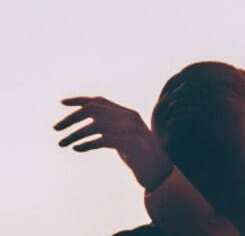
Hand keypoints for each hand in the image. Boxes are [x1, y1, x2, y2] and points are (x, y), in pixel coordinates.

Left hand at [55, 96, 173, 190]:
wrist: (160, 172)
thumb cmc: (139, 157)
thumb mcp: (124, 139)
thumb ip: (111, 129)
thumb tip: (83, 128)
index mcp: (128, 114)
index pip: (100, 101)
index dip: (80, 100)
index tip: (62, 103)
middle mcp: (131, 118)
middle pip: (94, 109)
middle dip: (71, 118)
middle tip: (56, 129)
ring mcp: (133, 131)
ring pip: (96, 125)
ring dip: (75, 134)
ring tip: (62, 143)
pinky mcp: (132, 145)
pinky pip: (103, 139)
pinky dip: (87, 143)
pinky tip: (77, 148)